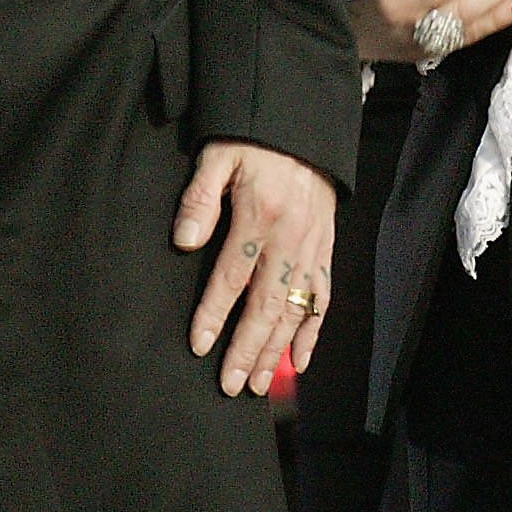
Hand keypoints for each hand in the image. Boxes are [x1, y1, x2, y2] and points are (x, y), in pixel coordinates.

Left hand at [174, 143, 340, 392]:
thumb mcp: (219, 155)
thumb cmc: (255, 140)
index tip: (199, 346)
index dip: (215, 313)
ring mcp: (313, 247)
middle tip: (231, 385)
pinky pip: (323, 297)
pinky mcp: (326, 249)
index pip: (233, 275)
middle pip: (268, 303)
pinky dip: (313, 331)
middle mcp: (292, 238)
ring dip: (277, 349)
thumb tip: (184, 241)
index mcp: (261, 215)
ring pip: (296, 308)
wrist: (306, 125)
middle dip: (248, 348)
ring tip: (258, 383)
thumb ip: (199, 197)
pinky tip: (300, 361)